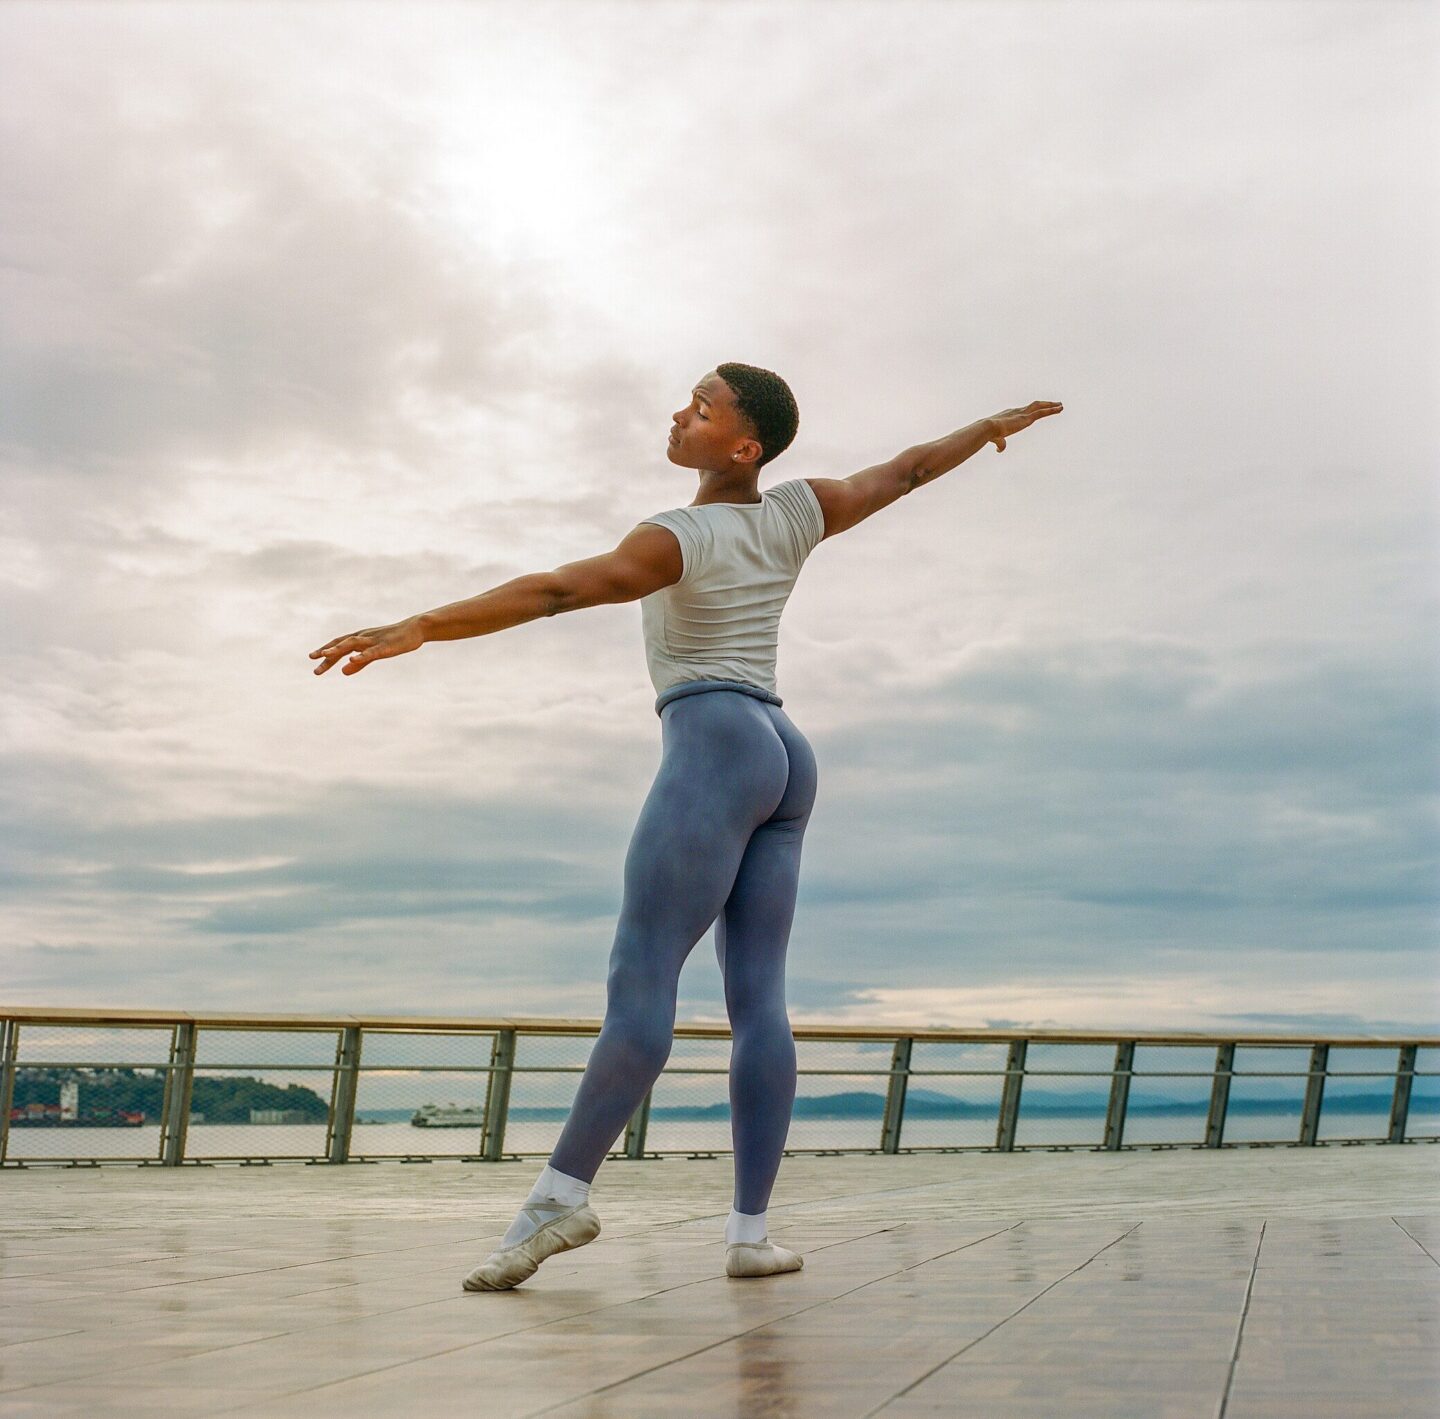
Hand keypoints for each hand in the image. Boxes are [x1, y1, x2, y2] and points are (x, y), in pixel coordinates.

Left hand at [309, 616, 425, 675]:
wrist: (416, 629)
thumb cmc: (396, 640)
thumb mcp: (375, 653)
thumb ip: (359, 663)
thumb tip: (343, 672)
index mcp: (361, 638)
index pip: (339, 644)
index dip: (325, 650)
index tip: (312, 658)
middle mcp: (364, 637)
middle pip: (341, 644)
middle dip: (326, 653)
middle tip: (313, 662)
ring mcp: (374, 640)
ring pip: (352, 643)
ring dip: (338, 649)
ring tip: (325, 656)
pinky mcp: (386, 646)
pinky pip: (371, 651)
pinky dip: (361, 655)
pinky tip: (352, 660)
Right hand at [988, 400, 1062, 451]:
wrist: (988, 428)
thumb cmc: (990, 434)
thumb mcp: (997, 439)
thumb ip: (1001, 444)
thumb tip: (1000, 450)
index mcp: (1010, 414)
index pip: (1024, 411)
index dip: (1033, 410)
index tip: (1040, 410)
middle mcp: (1017, 411)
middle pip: (1034, 405)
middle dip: (1045, 404)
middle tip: (1055, 404)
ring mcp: (1023, 413)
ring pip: (1040, 406)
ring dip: (1051, 406)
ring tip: (1060, 406)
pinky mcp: (1027, 418)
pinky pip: (1042, 412)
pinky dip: (1051, 410)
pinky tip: (1059, 409)